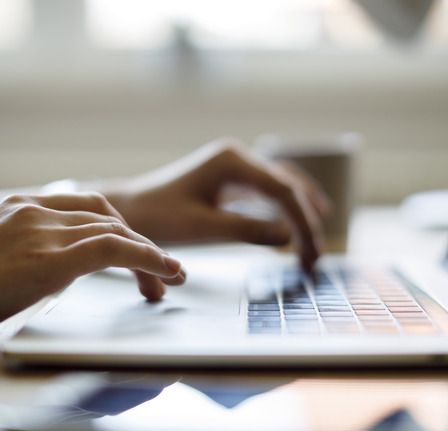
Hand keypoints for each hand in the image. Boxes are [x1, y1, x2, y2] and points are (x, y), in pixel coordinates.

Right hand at [0, 193, 184, 347]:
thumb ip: (21, 253)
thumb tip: (48, 271)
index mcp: (19, 206)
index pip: (84, 208)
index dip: (117, 229)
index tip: (133, 253)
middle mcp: (34, 210)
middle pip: (106, 215)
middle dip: (137, 242)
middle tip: (157, 274)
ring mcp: (41, 230)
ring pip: (117, 230)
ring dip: (150, 256)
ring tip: (168, 280)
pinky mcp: (49, 258)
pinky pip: (115, 249)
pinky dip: (148, 258)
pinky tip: (164, 272)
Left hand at [104, 138, 328, 269]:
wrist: (130, 209)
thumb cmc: (158, 216)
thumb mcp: (201, 228)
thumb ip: (245, 231)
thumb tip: (288, 238)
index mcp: (231, 161)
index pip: (282, 191)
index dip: (303, 223)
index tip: (311, 254)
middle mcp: (238, 156)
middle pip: (289, 185)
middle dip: (307, 220)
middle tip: (316, 257)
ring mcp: (235, 165)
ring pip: (284, 185)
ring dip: (302, 212)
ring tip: (317, 244)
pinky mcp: (232, 178)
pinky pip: (270, 190)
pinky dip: (287, 209)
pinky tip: (300, 225)